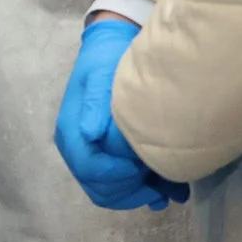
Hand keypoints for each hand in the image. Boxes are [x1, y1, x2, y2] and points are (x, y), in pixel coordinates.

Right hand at [54, 19, 189, 210]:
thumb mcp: (102, 76)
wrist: (111, 46)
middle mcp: (79, 147)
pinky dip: (143, 190)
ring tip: (169, 191)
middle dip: (130, 192)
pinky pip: (120, 183)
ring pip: (110, 190)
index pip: (89, 170)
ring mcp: (92, 151)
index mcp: (73, 132)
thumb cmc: (107, 62)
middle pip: (99, 187)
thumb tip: (89, 134)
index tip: (142, 169)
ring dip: (139, 194)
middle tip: (161, 188)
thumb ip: (96, 105)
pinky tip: (166, 190)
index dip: (117, 176)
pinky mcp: (107, 152)